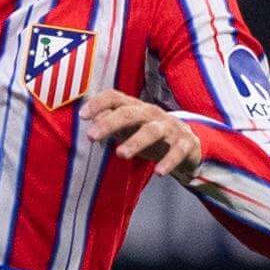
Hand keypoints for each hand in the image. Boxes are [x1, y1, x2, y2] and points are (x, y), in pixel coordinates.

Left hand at [79, 89, 200, 178]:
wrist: (187, 146)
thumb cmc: (149, 135)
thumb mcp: (127, 128)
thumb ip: (108, 122)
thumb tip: (88, 118)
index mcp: (135, 108)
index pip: (115, 97)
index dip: (98, 103)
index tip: (82, 116)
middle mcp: (152, 114)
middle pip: (130, 113)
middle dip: (110, 123)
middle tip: (91, 136)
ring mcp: (171, 127)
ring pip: (153, 131)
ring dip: (136, 141)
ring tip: (121, 154)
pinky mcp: (187, 142)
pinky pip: (178, 150)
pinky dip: (169, 160)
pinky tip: (159, 172)